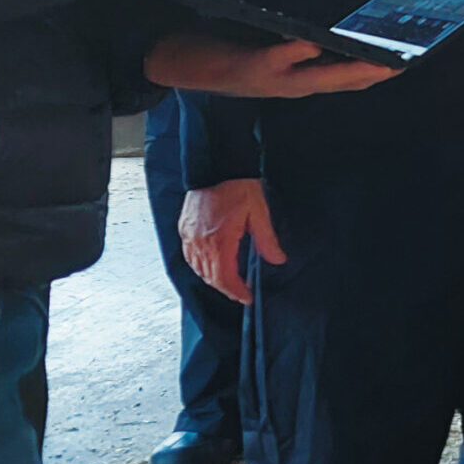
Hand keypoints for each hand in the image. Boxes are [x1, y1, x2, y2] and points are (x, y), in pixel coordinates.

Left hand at [145, 34, 400, 97]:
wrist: (169, 61)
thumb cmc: (217, 48)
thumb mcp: (258, 46)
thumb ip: (288, 39)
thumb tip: (317, 20)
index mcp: (293, 77)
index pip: (343, 78)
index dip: (373, 72)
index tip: (404, 62)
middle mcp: (285, 84)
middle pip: (338, 82)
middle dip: (371, 74)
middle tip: (401, 65)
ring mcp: (266, 80)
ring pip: (314, 79)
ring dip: (344, 72)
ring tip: (373, 63)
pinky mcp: (244, 69)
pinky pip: (274, 62)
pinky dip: (293, 55)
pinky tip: (309, 43)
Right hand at [181, 179, 279, 304]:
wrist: (216, 165)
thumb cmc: (238, 186)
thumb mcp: (259, 212)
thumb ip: (267, 240)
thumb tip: (278, 260)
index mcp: (219, 240)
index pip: (225, 278)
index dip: (236, 292)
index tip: (247, 298)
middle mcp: (200, 242)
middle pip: (210, 277)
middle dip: (226, 289)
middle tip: (241, 294)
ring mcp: (189, 236)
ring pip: (198, 269)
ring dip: (213, 280)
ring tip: (229, 283)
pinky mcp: (185, 229)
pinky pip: (189, 256)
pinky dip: (200, 267)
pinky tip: (211, 266)